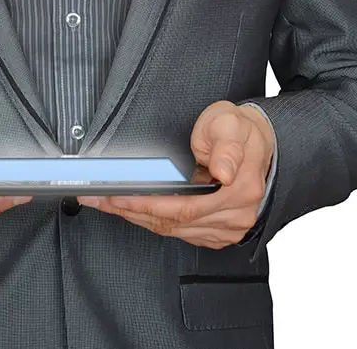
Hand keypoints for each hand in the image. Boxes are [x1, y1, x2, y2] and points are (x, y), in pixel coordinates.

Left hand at [78, 101, 273, 249]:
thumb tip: (225, 171)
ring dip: (136, 217)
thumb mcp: (231, 123)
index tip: (118, 198)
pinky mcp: (218, 232)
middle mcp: (235, 215)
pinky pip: (179, 233)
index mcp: (239, 189)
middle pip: (172, 222)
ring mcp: (227, 227)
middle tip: (98, 198)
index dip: (146, 205)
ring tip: (106, 203)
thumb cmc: (240, 131)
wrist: (258, 143)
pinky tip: (132, 211)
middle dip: (129, 210)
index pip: (183, 207)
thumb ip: (226, 146)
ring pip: (172, 230)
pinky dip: (152, 221)